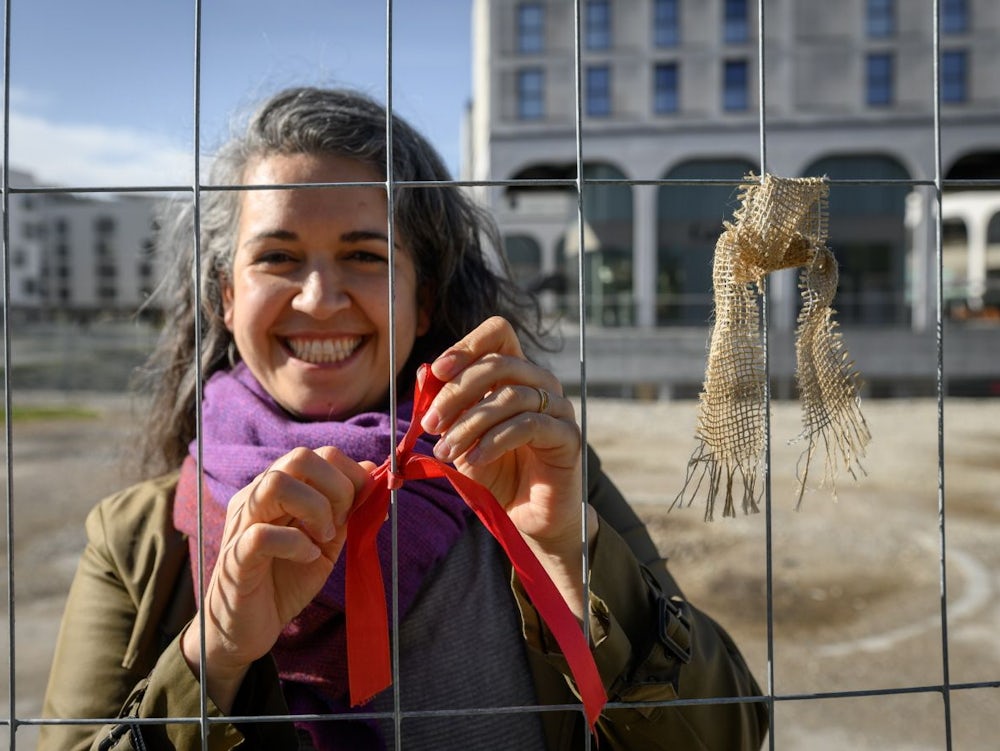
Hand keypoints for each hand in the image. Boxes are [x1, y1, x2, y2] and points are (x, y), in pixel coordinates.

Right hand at [181, 446, 371, 711]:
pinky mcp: (236, 558)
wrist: (250, 628)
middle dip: (336, 487)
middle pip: (299, 458)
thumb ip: (347, 508)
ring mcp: (242, 524)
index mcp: (278, 490)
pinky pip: (262, 534)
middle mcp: (256, 498)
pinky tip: (308, 557)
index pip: (318, 455)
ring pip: (276, 483)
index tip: (362, 506)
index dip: (350, 475)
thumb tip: (372, 470)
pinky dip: (295, 543)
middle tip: (340, 522)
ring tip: (323, 538)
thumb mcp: (327, 541)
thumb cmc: (286, 580)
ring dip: (315, 508)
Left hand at [419, 316, 596, 617]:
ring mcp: (557, 408)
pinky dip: (495, 440)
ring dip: (469, 424)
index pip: (498, 334)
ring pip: (510, 396)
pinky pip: (529, 425)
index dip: (467, 345)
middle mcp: (540, 383)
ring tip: (446, 451)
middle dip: (457, 392)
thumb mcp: (461, 437)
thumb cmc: (495, 472)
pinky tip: (475, 459)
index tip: (438, 371)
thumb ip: (446, 408)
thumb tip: (422, 373)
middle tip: (430, 424)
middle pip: (499, 363)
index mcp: (515, 374)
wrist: (526, 515)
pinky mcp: (567, 436)